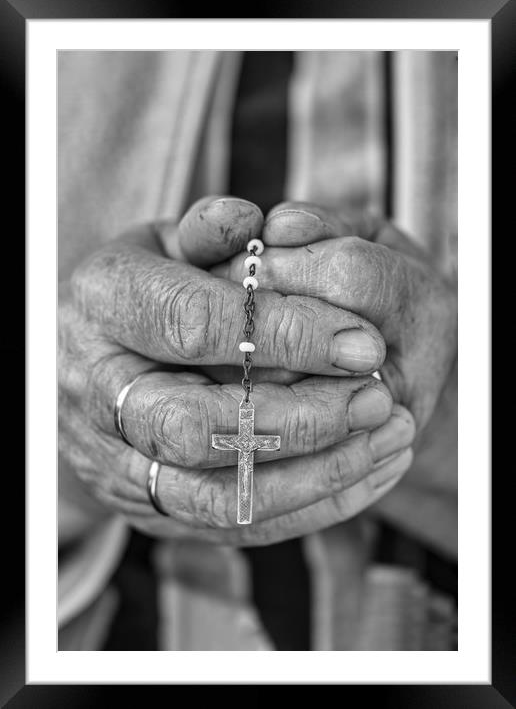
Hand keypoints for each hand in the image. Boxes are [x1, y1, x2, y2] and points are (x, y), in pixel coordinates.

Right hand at [59, 197, 414, 544]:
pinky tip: (362, 474)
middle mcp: (91, 387)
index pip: (193, 323)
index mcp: (100, 301)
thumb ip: (210, 231)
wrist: (88, 360)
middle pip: (192, 425)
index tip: (361, 340)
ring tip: (384, 441)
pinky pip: (225, 524)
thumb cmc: (146, 290)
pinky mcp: (141, 503)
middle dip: (299, 418)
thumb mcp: (168, 243)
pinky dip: (305, 508)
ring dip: (312, 475)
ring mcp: (109, 457)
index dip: (285, 334)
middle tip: (375, 399)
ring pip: (211, 494)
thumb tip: (254, 222)